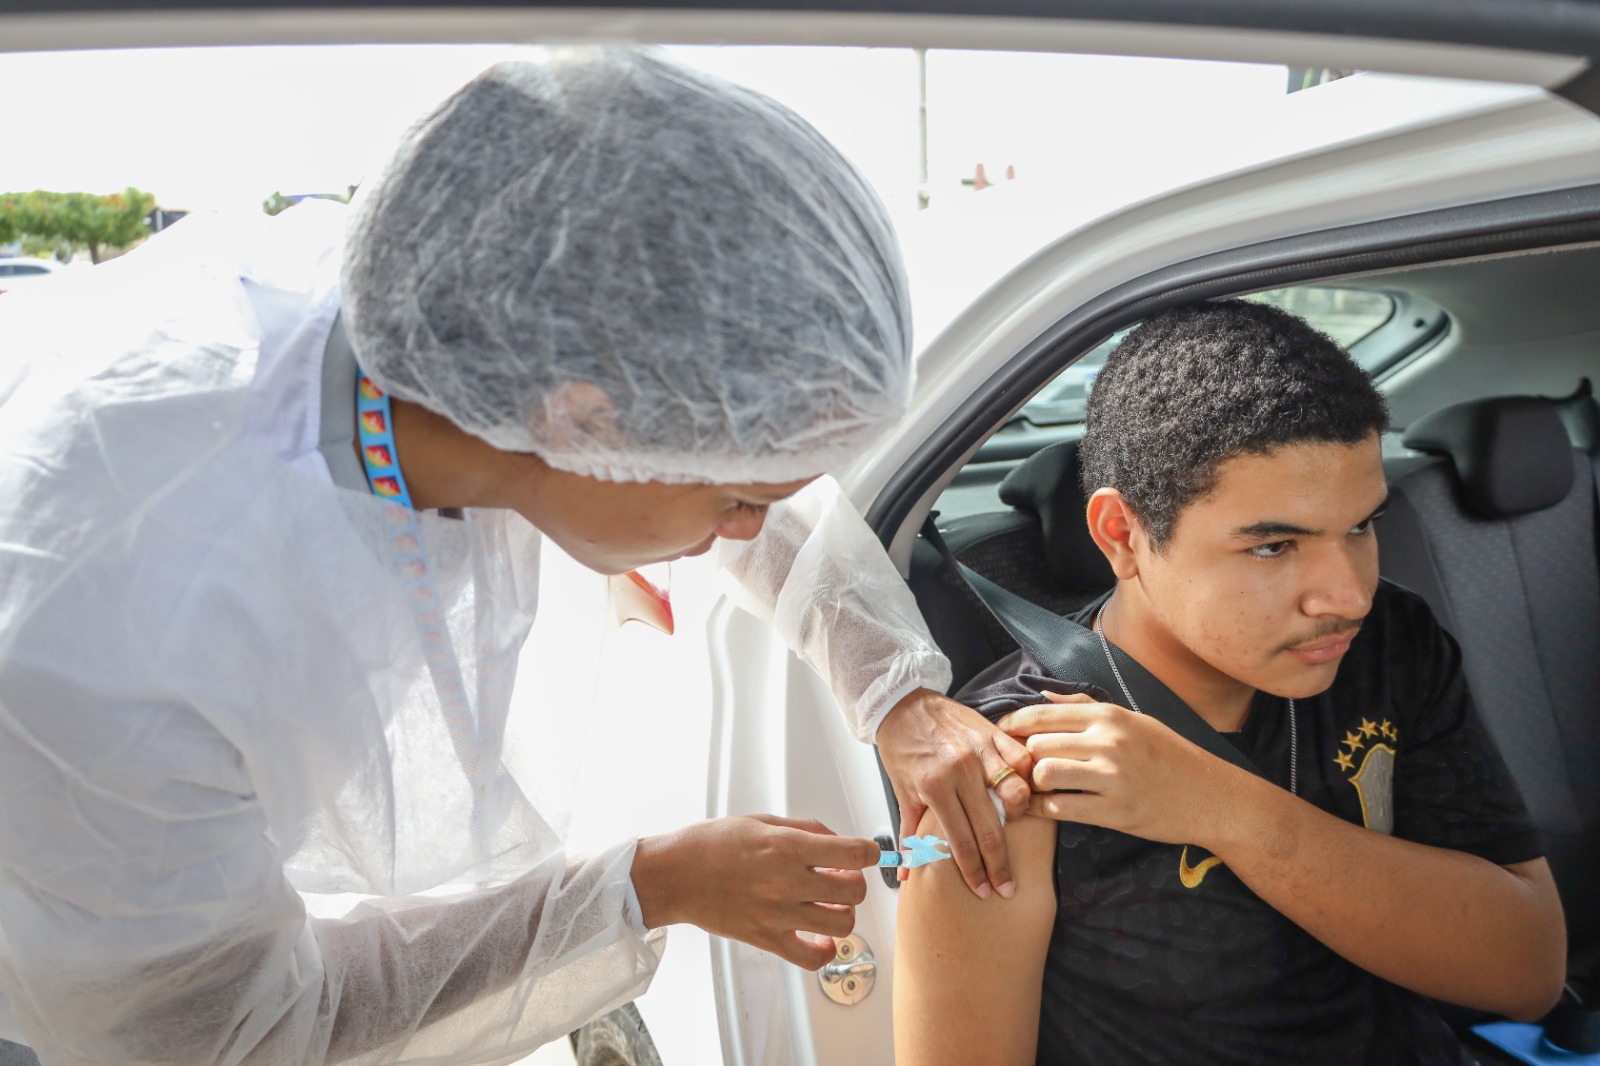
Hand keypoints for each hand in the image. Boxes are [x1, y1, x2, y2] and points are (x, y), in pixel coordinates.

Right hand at [631, 815, 878, 968]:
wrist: (676, 875)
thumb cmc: (711, 845)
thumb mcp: (762, 821)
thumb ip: (804, 830)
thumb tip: (835, 840)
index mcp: (787, 847)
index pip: (853, 853)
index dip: (870, 852)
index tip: (869, 853)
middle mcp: (787, 882)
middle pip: (854, 892)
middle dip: (856, 882)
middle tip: (843, 877)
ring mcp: (778, 915)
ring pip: (841, 925)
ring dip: (845, 914)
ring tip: (832, 905)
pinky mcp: (767, 940)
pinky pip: (811, 959)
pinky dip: (825, 951)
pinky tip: (820, 937)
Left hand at [875, 688, 1033, 899]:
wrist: (902, 703)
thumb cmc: (901, 747)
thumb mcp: (902, 791)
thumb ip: (910, 833)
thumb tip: (908, 873)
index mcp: (934, 788)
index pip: (961, 841)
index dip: (976, 872)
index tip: (986, 891)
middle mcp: (960, 771)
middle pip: (991, 829)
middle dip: (1000, 865)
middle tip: (1008, 887)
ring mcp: (981, 751)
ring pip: (1016, 793)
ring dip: (1021, 819)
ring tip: (1017, 832)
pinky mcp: (993, 733)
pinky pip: (1022, 759)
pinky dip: (1029, 778)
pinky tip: (1027, 792)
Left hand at [997, 691, 1247, 845]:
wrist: (1211, 796)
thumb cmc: (1169, 756)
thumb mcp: (1134, 720)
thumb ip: (1086, 707)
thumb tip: (1043, 694)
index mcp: (1110, 716)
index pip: (1043, 714)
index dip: (1013, 725)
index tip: (1001, 734)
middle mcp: (1109, 741)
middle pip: (1038, 744)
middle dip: (1021, 757)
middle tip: (1014, 766)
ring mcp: (1112, 777)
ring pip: (1045, 774)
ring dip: (1031, 783)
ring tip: (1031, 787)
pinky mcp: (1115, 811)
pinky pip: (1061, 808)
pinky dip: (1043, 809)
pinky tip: (1042, 807)